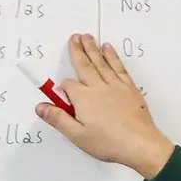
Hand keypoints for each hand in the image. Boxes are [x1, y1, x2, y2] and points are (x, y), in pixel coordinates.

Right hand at [36, 34, 176, 179]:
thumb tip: (41, 107)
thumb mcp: (77, 135)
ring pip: (101, 62)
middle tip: (74, 37)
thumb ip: (58, 119)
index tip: (59, 90)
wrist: (139, 144)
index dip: (62, 88)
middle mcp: (98, 87)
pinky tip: (108, 49)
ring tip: (87, 37)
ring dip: (93, 49)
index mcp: (83, 98)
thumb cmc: (108, 142)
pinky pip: (118, 67)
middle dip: (78, 50)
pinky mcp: (129, 88)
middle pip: (84, 65)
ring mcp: (115, 85)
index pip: (68, 86)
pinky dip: (112, 57)